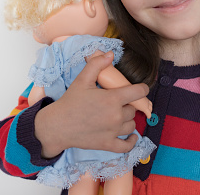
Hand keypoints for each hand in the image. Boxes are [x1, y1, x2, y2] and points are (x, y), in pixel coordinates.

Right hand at [34, 51, 148, 157]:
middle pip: (133, 109)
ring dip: (128, 120)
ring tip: (118, 115)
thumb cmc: (70, 102)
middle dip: (128, 104)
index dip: (142, 89)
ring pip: (131, 125)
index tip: (141, 89)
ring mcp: (113, 132)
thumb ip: (97, 65)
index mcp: (112, 99)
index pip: (139, 92)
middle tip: (117, 102)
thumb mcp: (82, 80)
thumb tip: (110, 54)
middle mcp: (116, 116)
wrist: (56, 126)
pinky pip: (127, 146)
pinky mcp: (108, 144)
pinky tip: (132, 136)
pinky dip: (132, 141)